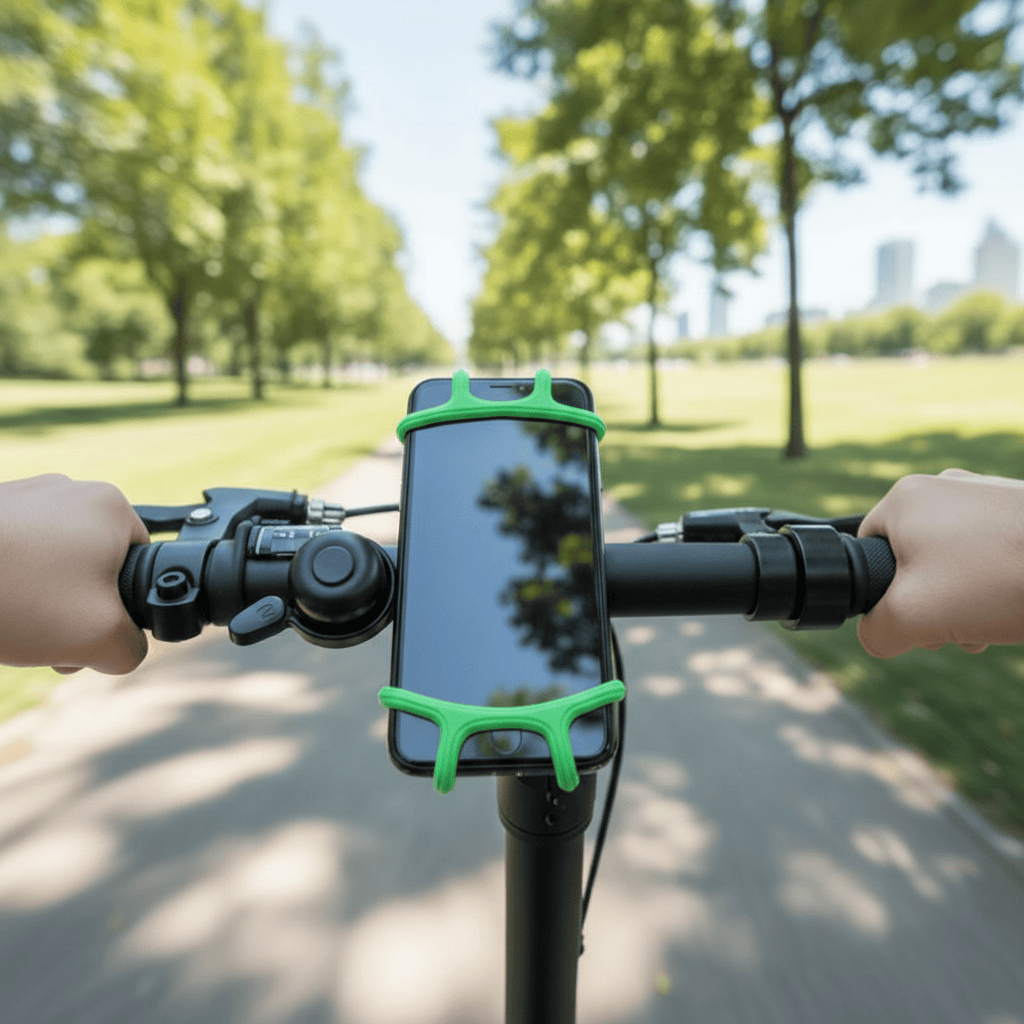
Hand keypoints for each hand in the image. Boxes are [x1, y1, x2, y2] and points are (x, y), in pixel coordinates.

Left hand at [0, 474, 149, 674]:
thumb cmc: (15, 596)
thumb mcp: (100, 638)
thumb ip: (132, 648)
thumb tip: (123, 648)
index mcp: (112, 506)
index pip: (143, 566)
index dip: (121, 611)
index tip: (85, 638)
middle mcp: (70, 490)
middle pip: (94, 567)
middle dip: (75, 611)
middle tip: (48, 642)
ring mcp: (23, 496)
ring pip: (52, 564)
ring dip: (41, 602)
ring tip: (14, 625)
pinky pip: (16, 555)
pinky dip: (10, 586)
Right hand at [857, 468, 1023, 657]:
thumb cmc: (997, 580)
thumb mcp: (912, 617)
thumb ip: (875, 631)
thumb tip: (877, 635)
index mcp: (903, 499)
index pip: (867, 553)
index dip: (885, 597)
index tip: (919, 621)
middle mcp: (941, 486)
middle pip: (913, 559)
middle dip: (932, 603)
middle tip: (956, 629)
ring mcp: (985, 494)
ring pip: (954, 559)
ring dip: (965, 599)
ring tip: (991, 622)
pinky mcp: (1019, 510)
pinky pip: (990, 551)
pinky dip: (996, 582)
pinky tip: (1014, 604)